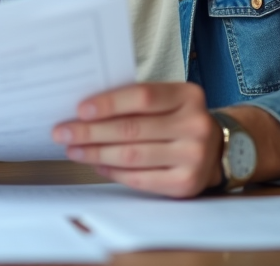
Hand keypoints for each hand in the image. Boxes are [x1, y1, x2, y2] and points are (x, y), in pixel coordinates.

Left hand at [53, 82, 221, 197]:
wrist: (217, 148)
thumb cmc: (178, 118)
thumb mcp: (167, 100)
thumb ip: (134, 100)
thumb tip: (83, 111)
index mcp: (188, 96)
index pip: (142, 97)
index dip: (108, 103)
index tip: (79, 110)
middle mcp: (195, 125)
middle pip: (132, 129)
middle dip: (90, 132)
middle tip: (62, 132)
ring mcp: (193, 157)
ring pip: (132, 156)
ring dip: (95, 153)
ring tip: (72, 150)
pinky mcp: (186, 184)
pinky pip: (139, 179)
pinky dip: (113, 172)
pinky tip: (96, 164)